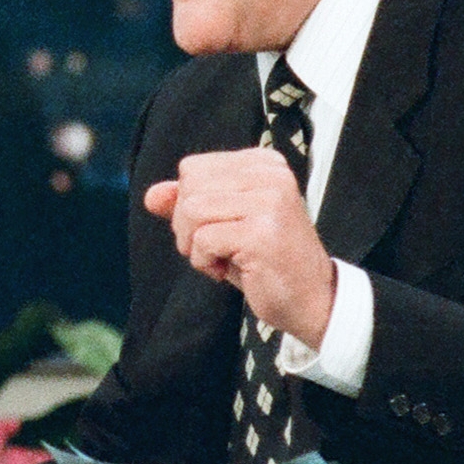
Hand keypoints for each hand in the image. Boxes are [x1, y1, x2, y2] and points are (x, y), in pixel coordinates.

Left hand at [143, 145, 337, 347]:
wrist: (311, 300)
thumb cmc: (264, 260)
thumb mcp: (222, 224)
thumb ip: (187, 204)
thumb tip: (151, 195)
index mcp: (263, 163)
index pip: (192, 169)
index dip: (189, 204)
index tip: (219, 227)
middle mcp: (270, 174)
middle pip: (189, 187)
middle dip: (186, 225)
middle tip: (216, 248)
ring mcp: (269, 201)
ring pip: (191, 211)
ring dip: (194, 245)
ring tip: (222, 258)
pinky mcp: (262, 231)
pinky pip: (202, 239)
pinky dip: (204, 262)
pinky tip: (229, 270)